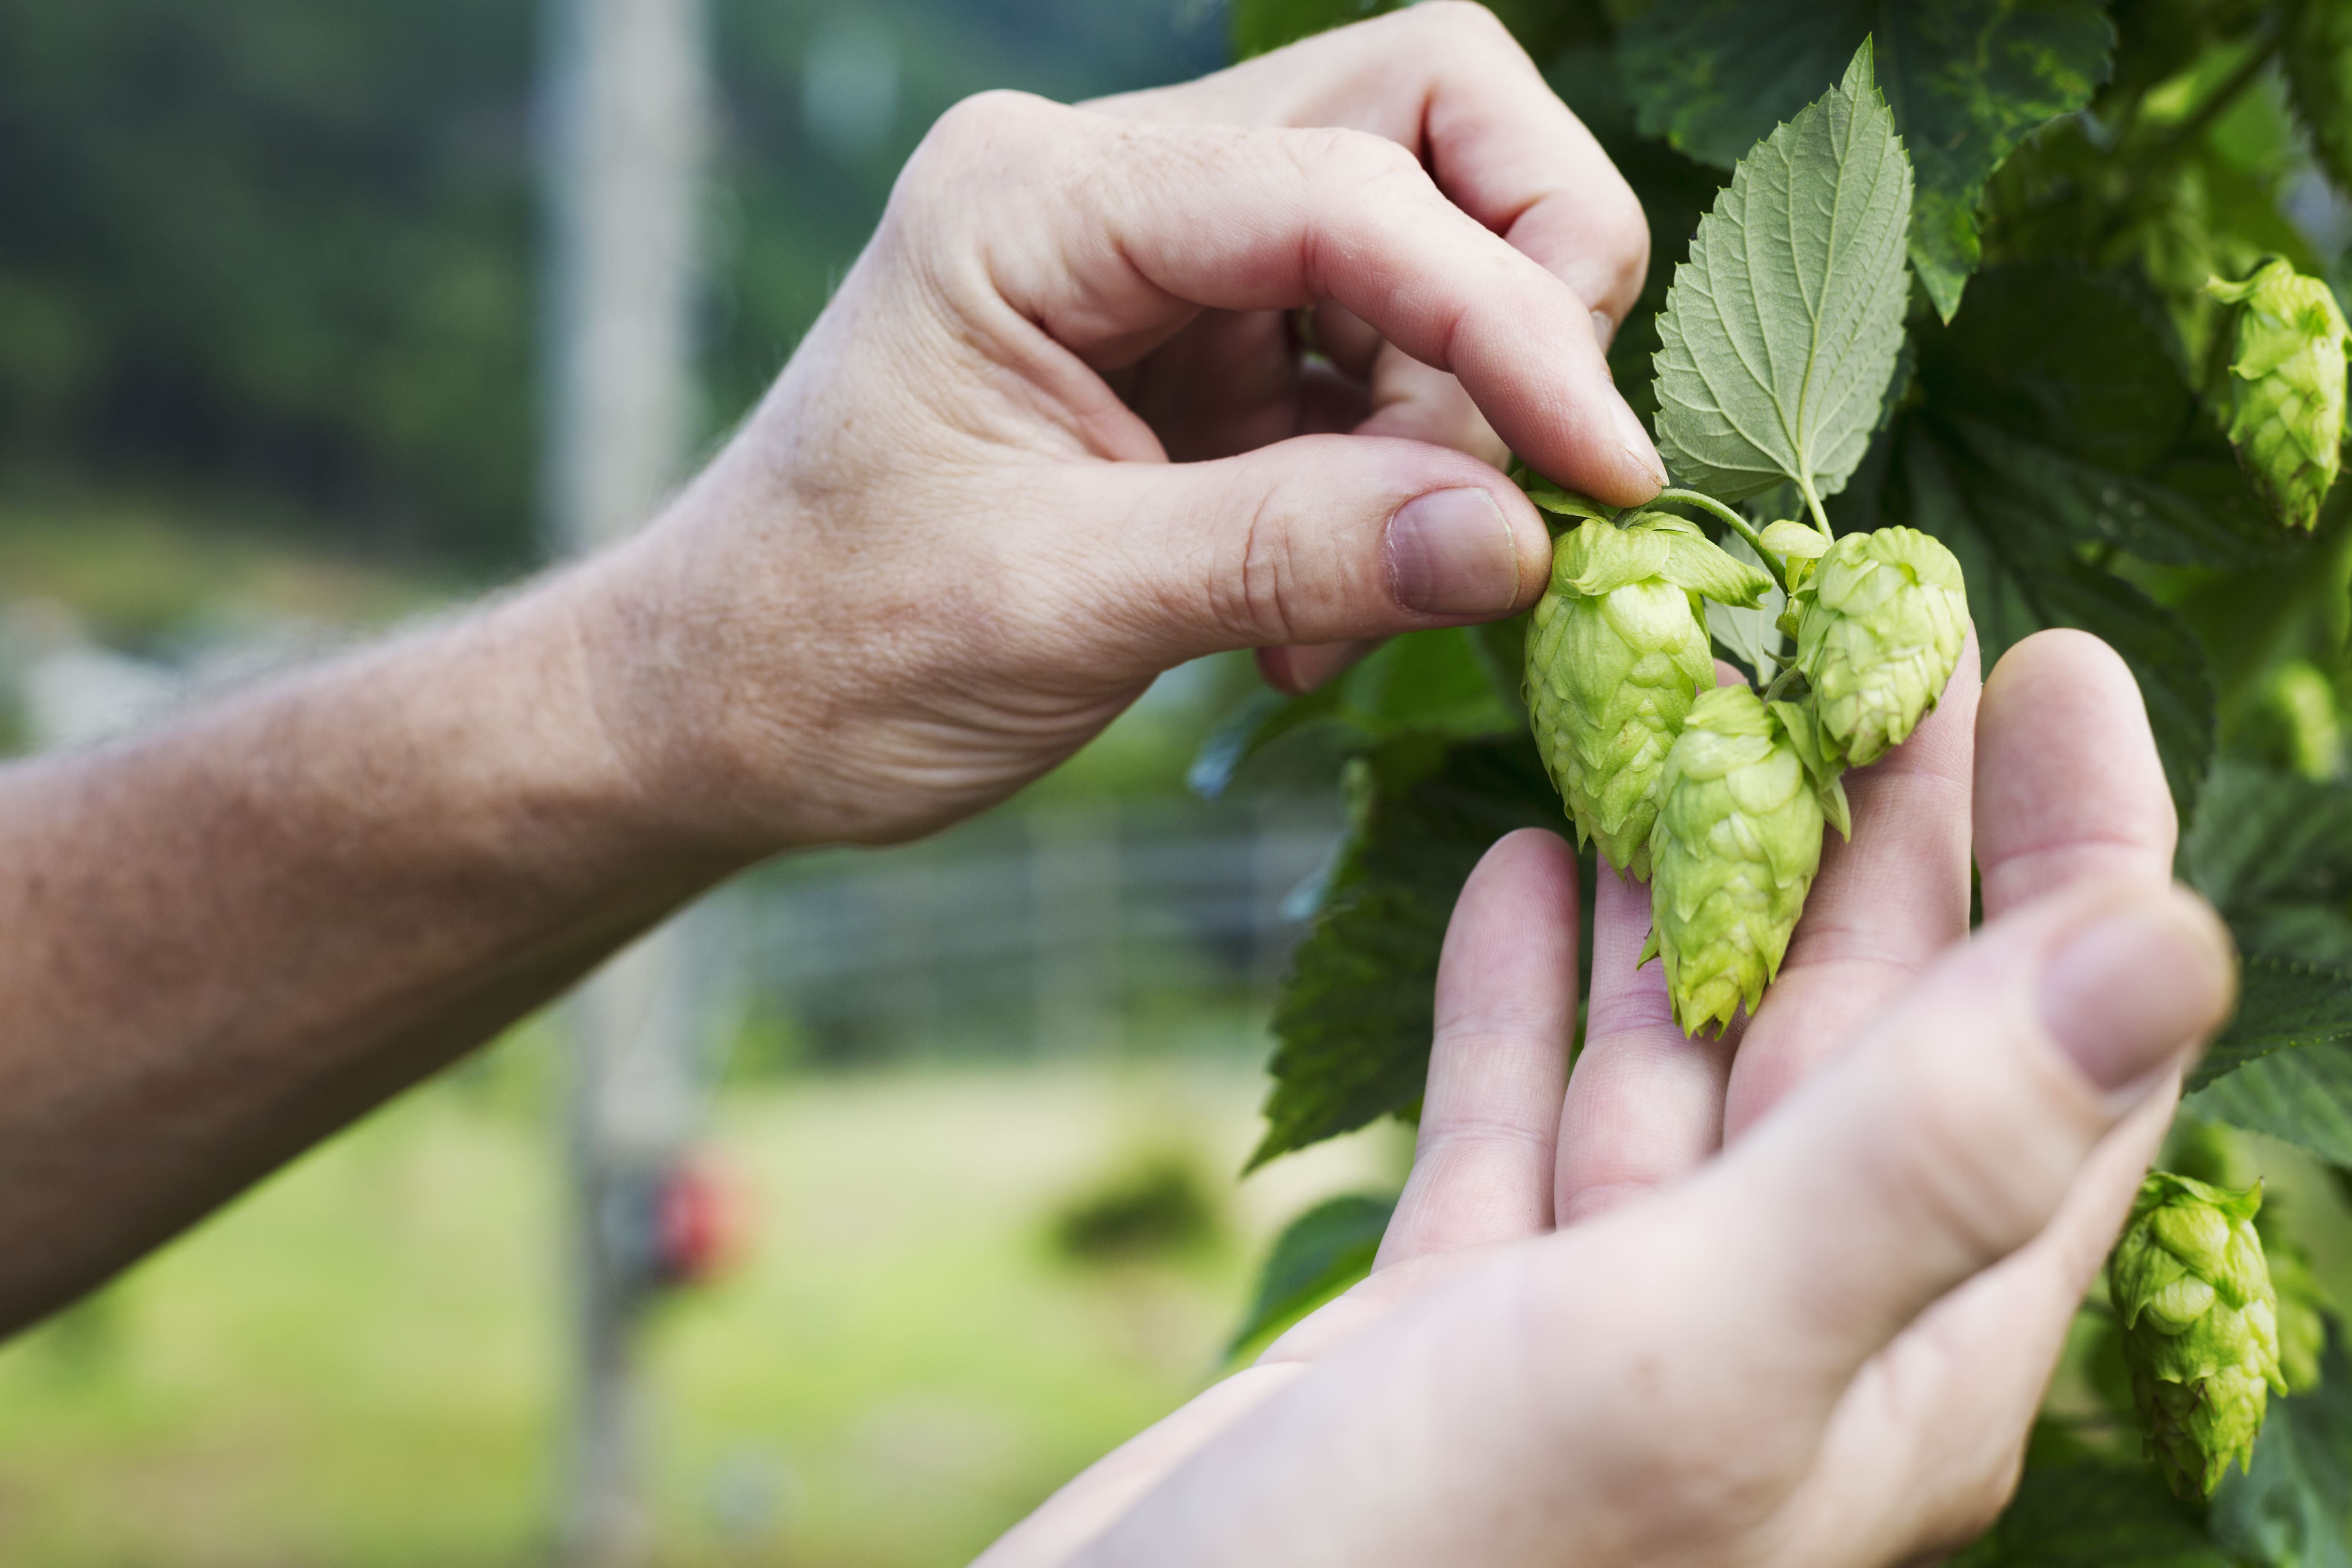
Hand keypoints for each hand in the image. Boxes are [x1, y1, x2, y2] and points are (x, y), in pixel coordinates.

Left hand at [559, 4, 1658, 852]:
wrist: (719, 708)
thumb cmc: (828, 651)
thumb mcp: (1056, 609)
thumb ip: (1292, 557)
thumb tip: (1526, 541)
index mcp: (1038, 199)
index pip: (1343, 182)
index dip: (1506, 315)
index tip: (1604, 475)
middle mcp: (1108, 186)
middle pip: (1421, 112)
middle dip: (1521, 280)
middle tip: (1527, 473)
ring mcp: (1158, 263)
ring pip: (1419, 241)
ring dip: (1452, 419)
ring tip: (1362, 603)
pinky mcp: (1194, 354)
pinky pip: (1369, 365)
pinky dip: (1395, 482)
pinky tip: (1314, 622)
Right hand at [977, 630, 2233, 1566]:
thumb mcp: (1699, 1352)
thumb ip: (1929, 1154)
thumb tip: (2174, 939)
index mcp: (1895, 1349)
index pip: (2053, 1064)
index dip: (2077, 858)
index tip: (2045, 663)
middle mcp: (1774, 1331)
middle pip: (1864, 1031)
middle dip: (1870, 829)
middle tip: (1858, 630)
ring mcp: (1605, 1328)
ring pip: (1681, 1060)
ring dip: (1683, 886)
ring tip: (1682, 711)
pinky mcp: (1456, 1328)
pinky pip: (1521, 1122)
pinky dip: (1522, 994)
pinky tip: (1514, 867)